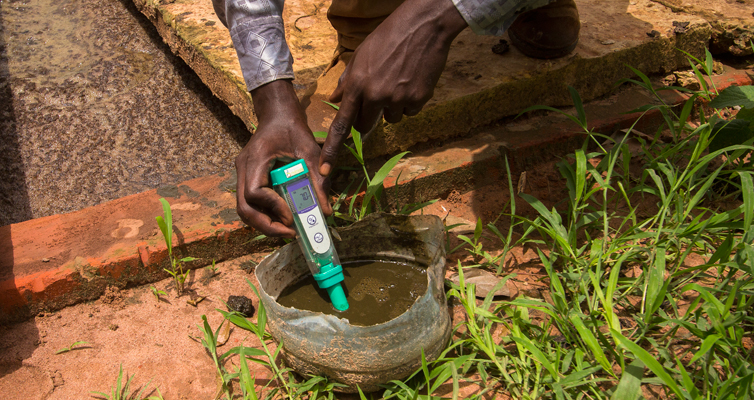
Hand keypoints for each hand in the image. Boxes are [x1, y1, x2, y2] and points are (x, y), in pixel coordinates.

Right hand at [236, 80, 330, 236]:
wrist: (277, 113)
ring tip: (288, 229)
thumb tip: (326, 211)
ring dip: (264, 223)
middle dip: (266, 225)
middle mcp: (243, 168)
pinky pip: (251, 204)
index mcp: (254, 159)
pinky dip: (265, 215)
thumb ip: (318, 179)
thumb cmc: (293, 127)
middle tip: (290, 233)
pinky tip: (283, 217)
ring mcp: (243, 174)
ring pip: (244, 209)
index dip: (273, 207)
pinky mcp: (248, 178)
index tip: (292, 215)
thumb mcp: (310, 150)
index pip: (255, 192)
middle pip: (244, 208)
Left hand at [318, 0, 467, 175]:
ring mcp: (398, 98)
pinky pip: (410, 111)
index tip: (325, 171)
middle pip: (367, 125)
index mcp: (357, 84)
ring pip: (391, 118)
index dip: (332, 150)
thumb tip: (334, 99)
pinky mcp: (418, 99)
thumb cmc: (389, 37)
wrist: (424, 26)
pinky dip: (411, 100)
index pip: (341, 124)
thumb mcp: (361, 55)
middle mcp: (376, 95)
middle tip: (379, 94)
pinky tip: (413, 79)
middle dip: (370, 116)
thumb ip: (348, 81)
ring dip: (393, 106)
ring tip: (399, 79)